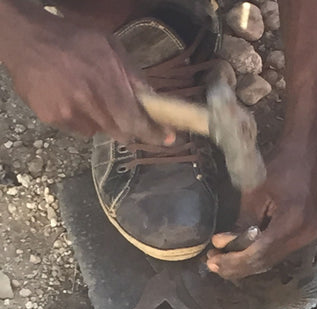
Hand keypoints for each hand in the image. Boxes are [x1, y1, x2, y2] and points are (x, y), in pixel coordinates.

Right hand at [4, 12, 173, 144]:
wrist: (27, 40)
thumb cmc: (75, 40)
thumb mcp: (112, 50)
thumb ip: (135, 79)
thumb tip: (154, 103)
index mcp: (107, 86)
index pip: (137, 122)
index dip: (154, 135)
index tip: (167, 139)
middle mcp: (89, 105)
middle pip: (121, 134)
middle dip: (129, 127)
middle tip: (127, 113)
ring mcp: (69, 115)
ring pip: (99, 132)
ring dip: (104, 121)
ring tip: (92, 97)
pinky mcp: (53, 120)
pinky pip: (79, 129)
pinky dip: (84, 119)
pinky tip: (74, 99)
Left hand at [207, 146, 316, 279]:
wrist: (310, 148)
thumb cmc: (282, 163)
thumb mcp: (256, 190)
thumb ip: (241, 221)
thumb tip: (223, 244)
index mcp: (293, 222)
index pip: (259, 253)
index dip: (233, 260)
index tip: (212, 260)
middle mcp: (305, 235)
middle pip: (266, 261)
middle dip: (237, 265)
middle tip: (212, 264)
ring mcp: (310, 235)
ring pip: (273, 259)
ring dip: (246, 261)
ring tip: (222, 259)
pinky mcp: (308, 232)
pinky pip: (279, 249)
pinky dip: (259, 253)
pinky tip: (241, 251)